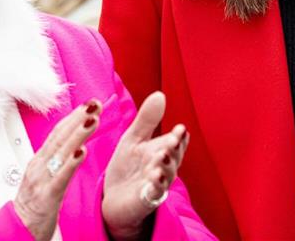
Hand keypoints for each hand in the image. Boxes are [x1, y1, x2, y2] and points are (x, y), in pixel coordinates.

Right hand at [13, 100, 100, 240]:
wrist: (19, 231)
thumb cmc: (34, 205)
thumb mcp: (45, 176)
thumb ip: (56, 159)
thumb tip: (73, 142)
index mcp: (40, 159)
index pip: (58, 132)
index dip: (74, 116)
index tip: (90, 103)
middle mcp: (39, 165)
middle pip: (60, 136)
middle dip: (78, 117)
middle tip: (95, 103)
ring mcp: (41, 179)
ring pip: (61, 151)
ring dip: (78, 133)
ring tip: (92, 119)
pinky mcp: (46, 195)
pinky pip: (60, 177)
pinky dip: (71, 162)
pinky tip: (82, 151)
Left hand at [102, 92, 188, 240]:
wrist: (114, 198)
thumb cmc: (128, 167)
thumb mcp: (134, 139)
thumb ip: (147, 119)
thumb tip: (161, 94)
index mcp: (162, 151)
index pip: (177, 142)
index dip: (180, 137)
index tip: (180, 128)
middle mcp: (164, 168)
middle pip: (174, 158)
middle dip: (174, 149)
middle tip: (173, 140)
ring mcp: (156, 185)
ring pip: (166, 175)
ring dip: (166, 166)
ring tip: (163, 156)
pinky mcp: (146, 200)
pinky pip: (154, 192)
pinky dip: (155, 184)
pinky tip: (154, 176)